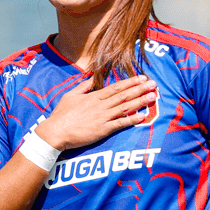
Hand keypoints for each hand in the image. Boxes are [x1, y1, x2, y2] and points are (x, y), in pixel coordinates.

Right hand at [37, 75, 157, 150]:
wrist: (55, 132)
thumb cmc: (61, 115)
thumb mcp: (70, 95)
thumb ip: (84, 86)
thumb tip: (94, 77)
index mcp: (93, 97)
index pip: (115, 87)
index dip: (130, 82)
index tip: (142, 78)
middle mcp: (100, 105)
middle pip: (124, 95)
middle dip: (140, 89)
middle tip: (154, 84)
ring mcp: (102, 118)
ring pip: (124, 107)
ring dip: (140, 101)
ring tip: (152, 97)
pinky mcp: (102, 130)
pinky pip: (120, 124)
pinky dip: (131, 119)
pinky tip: (142, 116)